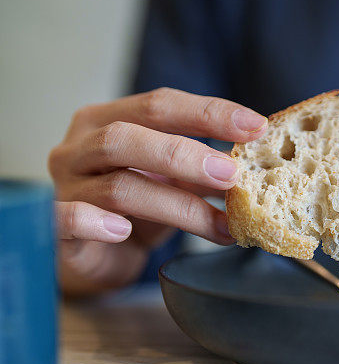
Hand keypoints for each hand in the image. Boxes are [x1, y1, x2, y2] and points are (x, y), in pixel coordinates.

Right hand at [49, 88, 266, 295]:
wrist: (96, 258)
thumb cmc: (138, 209)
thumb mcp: (175, 182)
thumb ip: (205, 168)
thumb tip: (259, 164)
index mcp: (108, 120)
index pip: (159, 105)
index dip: (209, 113)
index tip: (256, 126)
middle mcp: (80, 146)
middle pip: (127, 137)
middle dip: (186, 155)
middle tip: (232, 174)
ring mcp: (64, 186)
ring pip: (118, 187)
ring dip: (178, 206)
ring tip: (222, 226)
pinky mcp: (54, 227)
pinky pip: (68, 219)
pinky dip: (95, 223)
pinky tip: (124, 232)